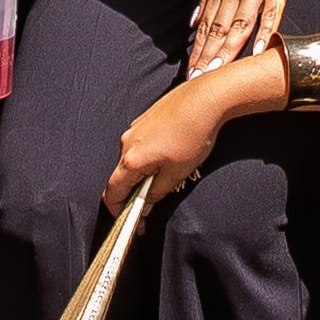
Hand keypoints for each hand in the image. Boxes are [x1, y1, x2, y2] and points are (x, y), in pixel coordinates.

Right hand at [104, 76, 226, 214]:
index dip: (117, 211)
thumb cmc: (194, 134)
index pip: (113, 191)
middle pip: (122, 176)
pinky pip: (139, 145)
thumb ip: (156, 191)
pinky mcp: (145, 119)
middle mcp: (127, 142)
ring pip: (132, 159)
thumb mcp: (177, 172)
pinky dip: (147, 158)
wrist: (207, 97)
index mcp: (131, 159)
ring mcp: (135, 128)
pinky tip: (168, 158)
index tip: (129, 222)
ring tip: (165, 180)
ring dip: (142, 174)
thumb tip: (145, 202)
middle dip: (133, 194)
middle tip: (150, 207)